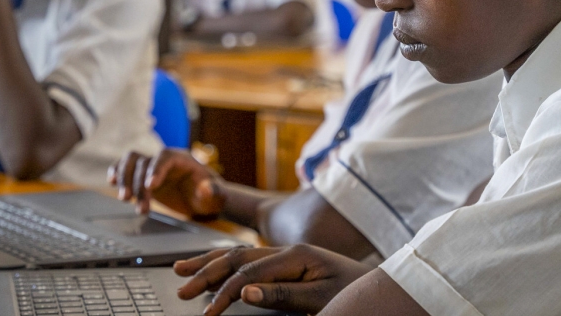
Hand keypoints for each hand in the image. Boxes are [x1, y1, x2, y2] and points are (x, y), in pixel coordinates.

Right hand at [108, 149, 224, 216]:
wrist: (204, 199)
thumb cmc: (212, 196)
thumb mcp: (217, 196)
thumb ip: (213, 192)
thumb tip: (205, 189)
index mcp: (183, 159)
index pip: (165, 157)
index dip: (156, 169)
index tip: (150, 186)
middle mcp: (165, 159)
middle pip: (143, 160)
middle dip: (136, 182)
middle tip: (134, 204)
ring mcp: (152, 166)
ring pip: (131, 161)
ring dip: (123, 179)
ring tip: (124, 199)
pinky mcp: (143, 176)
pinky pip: (126, 168)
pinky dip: (117, 172)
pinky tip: (111, 182)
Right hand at [174, 245, 371, 315]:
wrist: (379, 289)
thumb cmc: (355, 295)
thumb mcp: (321, 299)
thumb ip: (282, 294)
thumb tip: (245, 293)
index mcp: (297, 255)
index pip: (249, 272)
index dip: (224, 293)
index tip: (207, 313)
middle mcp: (289, 250)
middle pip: (237, 257)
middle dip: (206, 272)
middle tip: (181, 286)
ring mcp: (288, 255)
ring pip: (239, 254)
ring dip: (210, 263)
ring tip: (183, 270)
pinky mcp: (289, 263)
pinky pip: (250, 259)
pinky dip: (227, 263)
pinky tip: (214, 266)